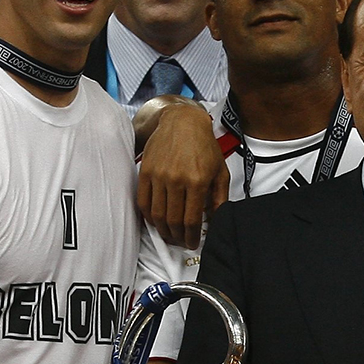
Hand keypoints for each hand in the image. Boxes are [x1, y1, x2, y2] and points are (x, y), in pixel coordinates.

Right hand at [136, 97, 225, 248]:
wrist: (182, 121)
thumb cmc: (204, 146)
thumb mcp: (220, 171)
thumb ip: (220, 199)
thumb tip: (215, 221)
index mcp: (197, 181)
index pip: (191, 220)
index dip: (191, 237)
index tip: (192, 243)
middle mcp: (176, 180)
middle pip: (172, 221)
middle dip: (177, 237)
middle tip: (180, 242)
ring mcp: (159, 176)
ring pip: (157, 214)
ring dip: (162, 230)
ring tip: (169, 235)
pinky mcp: (145, 171)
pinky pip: (143, 201)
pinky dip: (148, 216)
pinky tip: (155, 221)